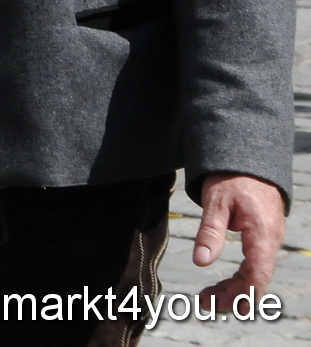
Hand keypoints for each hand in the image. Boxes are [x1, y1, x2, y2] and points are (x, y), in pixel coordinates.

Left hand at [192, 173, 284, 310]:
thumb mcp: (216, 202)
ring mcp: (267, 243)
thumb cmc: (232, 180)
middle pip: (256, 278)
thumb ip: (210, 231)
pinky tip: (222, 287)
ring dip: (233, 290)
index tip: (231, 307)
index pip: (259, 272)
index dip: (246, 293)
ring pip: (254, 275)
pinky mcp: (261, 242)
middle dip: (233, 296)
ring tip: (206, 299)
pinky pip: (253, 266)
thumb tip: (200, 262)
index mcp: (262, 233)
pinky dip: (238, 279)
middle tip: (204, 304)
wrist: (248, 164)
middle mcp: (270, 241)